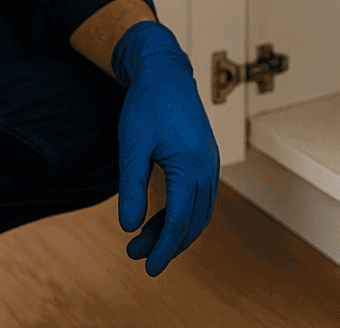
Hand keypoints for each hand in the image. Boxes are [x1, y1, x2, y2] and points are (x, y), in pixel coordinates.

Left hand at [111, 20, 218, 276]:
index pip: (180, 219)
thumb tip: (129, 228)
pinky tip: (159, 220)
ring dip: (174, 232)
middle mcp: (207, 167)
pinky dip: (182, 215)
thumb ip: (132, 188)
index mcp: (191, 164)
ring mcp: (210, 164)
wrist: (165, 73)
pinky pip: (200, 198)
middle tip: (136, 256)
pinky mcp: (205, 160)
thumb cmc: (147, 105)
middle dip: (167, 244)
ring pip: (198, 212)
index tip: (147, 267)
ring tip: (142, 241)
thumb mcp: (132, 146)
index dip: (164, 247)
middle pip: (193, 221)